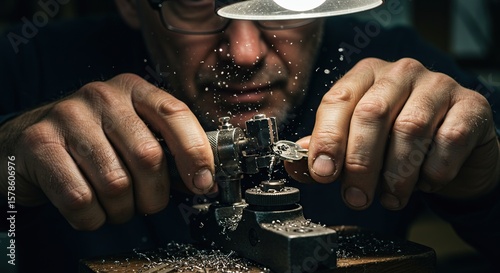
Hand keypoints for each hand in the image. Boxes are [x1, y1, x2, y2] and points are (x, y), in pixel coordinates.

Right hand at [0, 74, 214, 229]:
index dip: (196, 152)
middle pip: (148, 156)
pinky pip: (80, 198)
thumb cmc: (94, 143)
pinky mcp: (39, 143)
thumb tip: (206, 180)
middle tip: (147, 204)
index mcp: (133, 90)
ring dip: (122, 210)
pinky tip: (89, 211)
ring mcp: (68, 116)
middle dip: (154, 195)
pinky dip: (92, 218)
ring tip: (115, 206)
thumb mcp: (133, 134)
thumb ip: (168, 151)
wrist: (29, 144)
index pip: (176, 115)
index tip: (204, 182)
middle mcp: (102, 96)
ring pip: (115, 183)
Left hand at [286, 58, 499, 209]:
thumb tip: (294, 164)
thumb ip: (326, 151)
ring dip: (396, 174)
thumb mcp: (357, 144)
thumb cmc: (397, 143)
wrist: (455, 149)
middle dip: (360, 164)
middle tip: (356, 198)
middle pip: (371, 114)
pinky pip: (449, 139)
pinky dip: (434, 170)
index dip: (327, 139)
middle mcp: (400, 72)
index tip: (322, 173)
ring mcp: (438, 84)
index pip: (338, 101)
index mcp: (365, 76)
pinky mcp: (471, 104)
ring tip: (391, 198)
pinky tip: (426, 182)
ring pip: (410, 129)